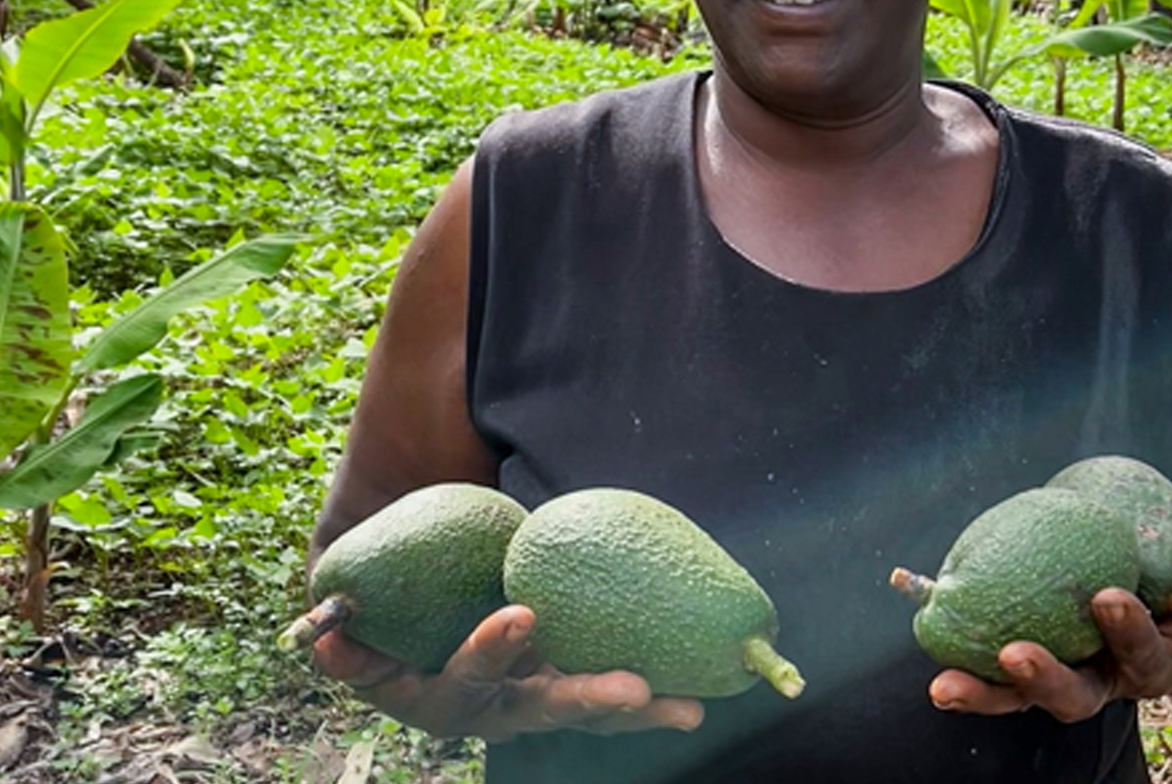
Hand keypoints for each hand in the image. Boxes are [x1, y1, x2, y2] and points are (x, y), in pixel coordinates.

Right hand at [312, 604, 705, 740]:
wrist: (417, 638)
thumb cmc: (396, 621)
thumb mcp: (370, 636)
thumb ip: (354, 639)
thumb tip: (317, 632)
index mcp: (441, 697)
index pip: (466, 678)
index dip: (491, 650)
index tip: (520, 614)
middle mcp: (494, 710)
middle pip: (543, 709)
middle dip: (588, 699)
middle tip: (632, 688)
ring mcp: (534, 705)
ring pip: (588, 713)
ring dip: (637, 713)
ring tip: (688, 711)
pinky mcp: (563, 693)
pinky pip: (611, 703)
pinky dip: (650, 705)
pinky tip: (696, 705)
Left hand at [927, 581, 1171, 723]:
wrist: (1165, 616)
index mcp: (1151, 667)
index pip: (1142, 657)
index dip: (1129, 632)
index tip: (1113, 598)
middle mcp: (1102, 679)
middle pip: (1071, 696)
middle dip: (1045, 680)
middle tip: (1018, 653)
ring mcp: (1062, 673)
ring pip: (1019, 695)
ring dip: (983, 690)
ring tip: (944, 686)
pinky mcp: (1026, 658)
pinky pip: (989, 664)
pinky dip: (962, 663)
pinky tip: (929, 649)